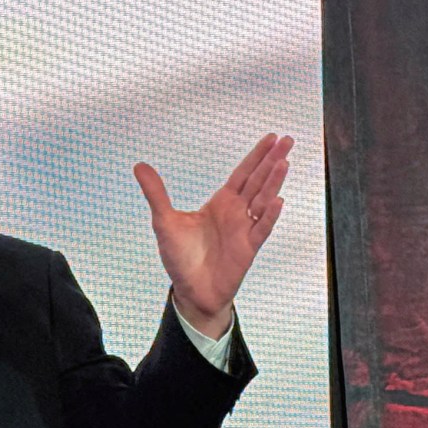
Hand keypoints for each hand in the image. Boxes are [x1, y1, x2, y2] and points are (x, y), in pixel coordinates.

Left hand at [134, 133, 292, 337]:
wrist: (190, 290)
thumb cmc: (180, 256)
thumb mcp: (163, 221)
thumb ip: (155, 193)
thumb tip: (139, 166)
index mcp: (220, 203)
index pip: (242, 174)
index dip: (256, 156)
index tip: (271, 137)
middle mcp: (236, 213)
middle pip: (258, 181)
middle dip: (272, 160)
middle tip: (288, 139)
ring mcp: (244, 230)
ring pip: (264, 200)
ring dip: (274, 182)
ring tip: (283, 162)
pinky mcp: (247, 249)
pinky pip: (261, 229)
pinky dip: (268, 216)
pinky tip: (277, 201)